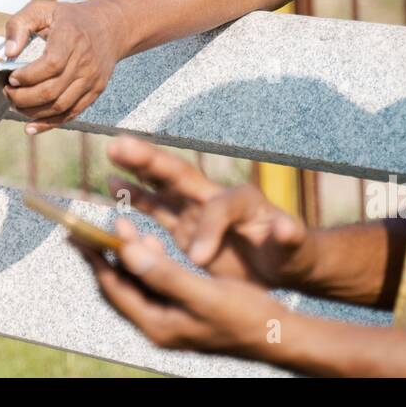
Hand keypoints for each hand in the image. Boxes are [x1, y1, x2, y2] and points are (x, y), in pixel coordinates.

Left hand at [3, 0, 126, 134]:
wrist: (111, 27)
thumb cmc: (70, 18)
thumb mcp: (42, 9)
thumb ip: (19, 25)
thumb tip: (9, 52)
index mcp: (71, 38)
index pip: (50, 65)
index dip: (27, 76)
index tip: (11, 77)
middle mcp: (85, 61)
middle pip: (52, 90)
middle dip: (23, 98)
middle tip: (7, 93)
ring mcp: (92, 79)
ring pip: (60, 106)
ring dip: (33, 112)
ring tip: (16, 105)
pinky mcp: (95, 91)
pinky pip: (71, 114)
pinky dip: (49, 123)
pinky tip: (31, 126)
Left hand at [76, 220, 286, 358]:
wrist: (277, 335)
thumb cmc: (245, 314)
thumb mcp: (203, 292)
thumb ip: (164, 273)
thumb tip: (127, 251)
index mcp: (158, 325)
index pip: (114, 288)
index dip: (95, 259)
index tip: (78, 232)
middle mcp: (158, 325)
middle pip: (118, 287)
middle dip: (102, 257)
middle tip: (85, 228)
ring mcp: (169, 320)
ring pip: (134, 284)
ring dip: (125, 256)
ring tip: (117, 228)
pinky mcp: (181, 312)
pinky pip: (151, 284)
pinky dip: (145, 261)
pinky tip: (150, 242)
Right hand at [107, 136, 316, 289]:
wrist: (281, 261)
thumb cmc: (291, 253)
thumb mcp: (295, 248)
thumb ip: (291, 236)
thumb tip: (285, 227)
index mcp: (242, 201)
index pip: (219, 207)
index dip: (208, 228)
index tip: (200, 258)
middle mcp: (214, 197)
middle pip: (180, 172)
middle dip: (151, 159)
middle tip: (120, 144)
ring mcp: (196, 209)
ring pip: (162, 184)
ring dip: (137, 168)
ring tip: (111, 152)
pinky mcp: (184, 225)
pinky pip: (155, 206)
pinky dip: (133, 194)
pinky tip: (110, 182)